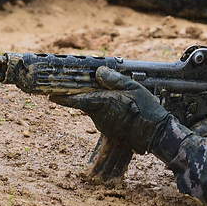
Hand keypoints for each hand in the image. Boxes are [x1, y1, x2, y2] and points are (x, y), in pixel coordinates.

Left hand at [53, 66, 169, 153]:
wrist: (154, 133)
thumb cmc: (145, 110)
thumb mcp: (133, 88)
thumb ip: (114, 80)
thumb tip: (99, 72)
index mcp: (103, 103)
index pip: (78, 100)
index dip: (63, 98)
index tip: (51, 96)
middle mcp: (100, 115)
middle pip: (85, 103)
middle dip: (82, 95)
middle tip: (79, 87)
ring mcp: (104, 124)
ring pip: (94, 109)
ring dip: (97, 103)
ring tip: (110, 96)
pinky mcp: (109, 130)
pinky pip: (102, 117)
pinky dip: (104, 110)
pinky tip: (117, 107)